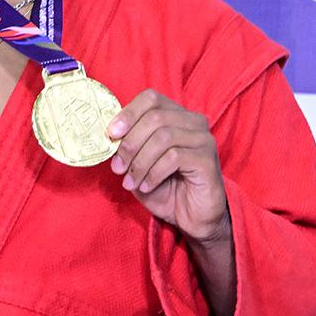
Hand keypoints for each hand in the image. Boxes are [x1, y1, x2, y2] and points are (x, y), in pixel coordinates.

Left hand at [107, 89, 228, 243]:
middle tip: (117, 167)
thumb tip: (109, 135)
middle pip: (154, 118)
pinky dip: (153, 173)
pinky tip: (146, 186)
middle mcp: (193, 122)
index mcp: (176, 115)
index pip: (150, 98)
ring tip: (130, 181)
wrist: (191, 217)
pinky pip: (174, 157)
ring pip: (163, 137)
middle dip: (130, 143)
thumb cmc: (165, 187)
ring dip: (140, 162)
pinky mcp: (207, 159)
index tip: (111, 134)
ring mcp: (203, 139)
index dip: (128, 113)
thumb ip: (128, 145)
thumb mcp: (139, 163)